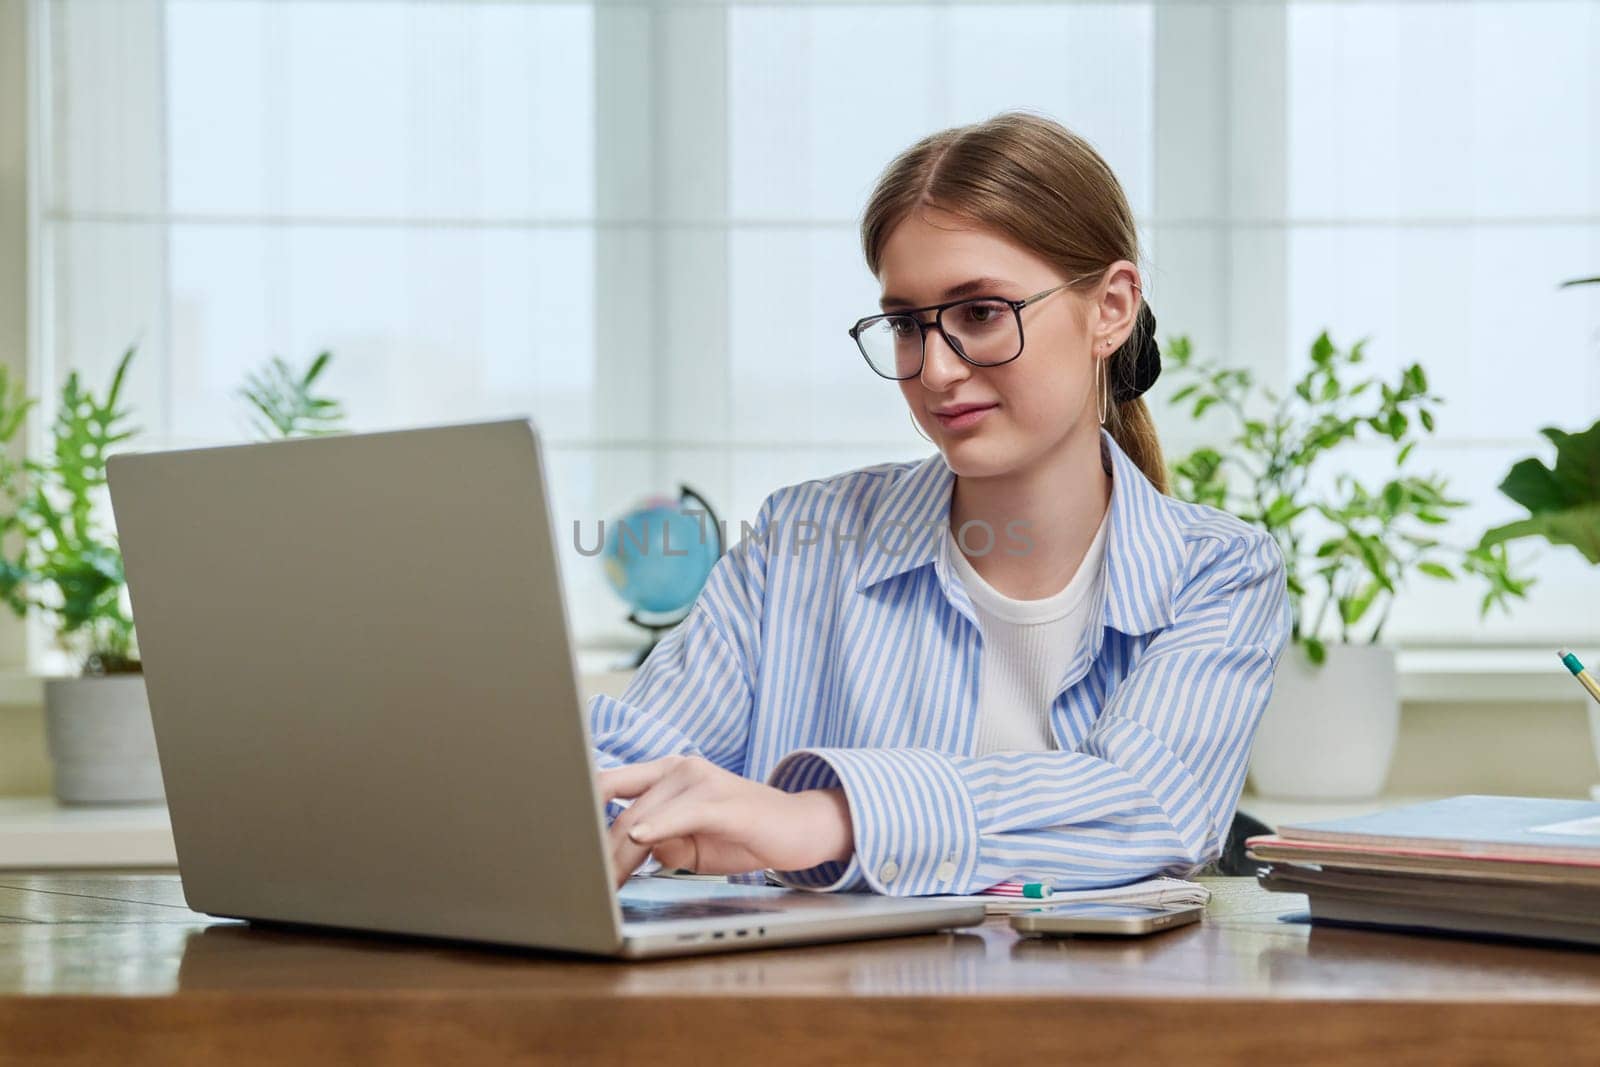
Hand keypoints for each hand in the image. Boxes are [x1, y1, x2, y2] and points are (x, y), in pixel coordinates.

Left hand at [598, 756, 852, 888]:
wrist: (798, 828)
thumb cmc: (743, 834)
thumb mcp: (689, 844)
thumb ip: (657, 842)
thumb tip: (627, 855)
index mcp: (666, 773)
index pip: (609, 786)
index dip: (581, 812)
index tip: (558, 843)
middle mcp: (679, 768)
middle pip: (622, 809)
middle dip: (596, 850)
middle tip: (577, 881)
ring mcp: (701, 780)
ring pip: (644, 815)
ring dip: (617, 853)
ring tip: (598, 880)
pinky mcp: (722, 799)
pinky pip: (682, 811)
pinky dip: (658, 826)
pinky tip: (637, 839)